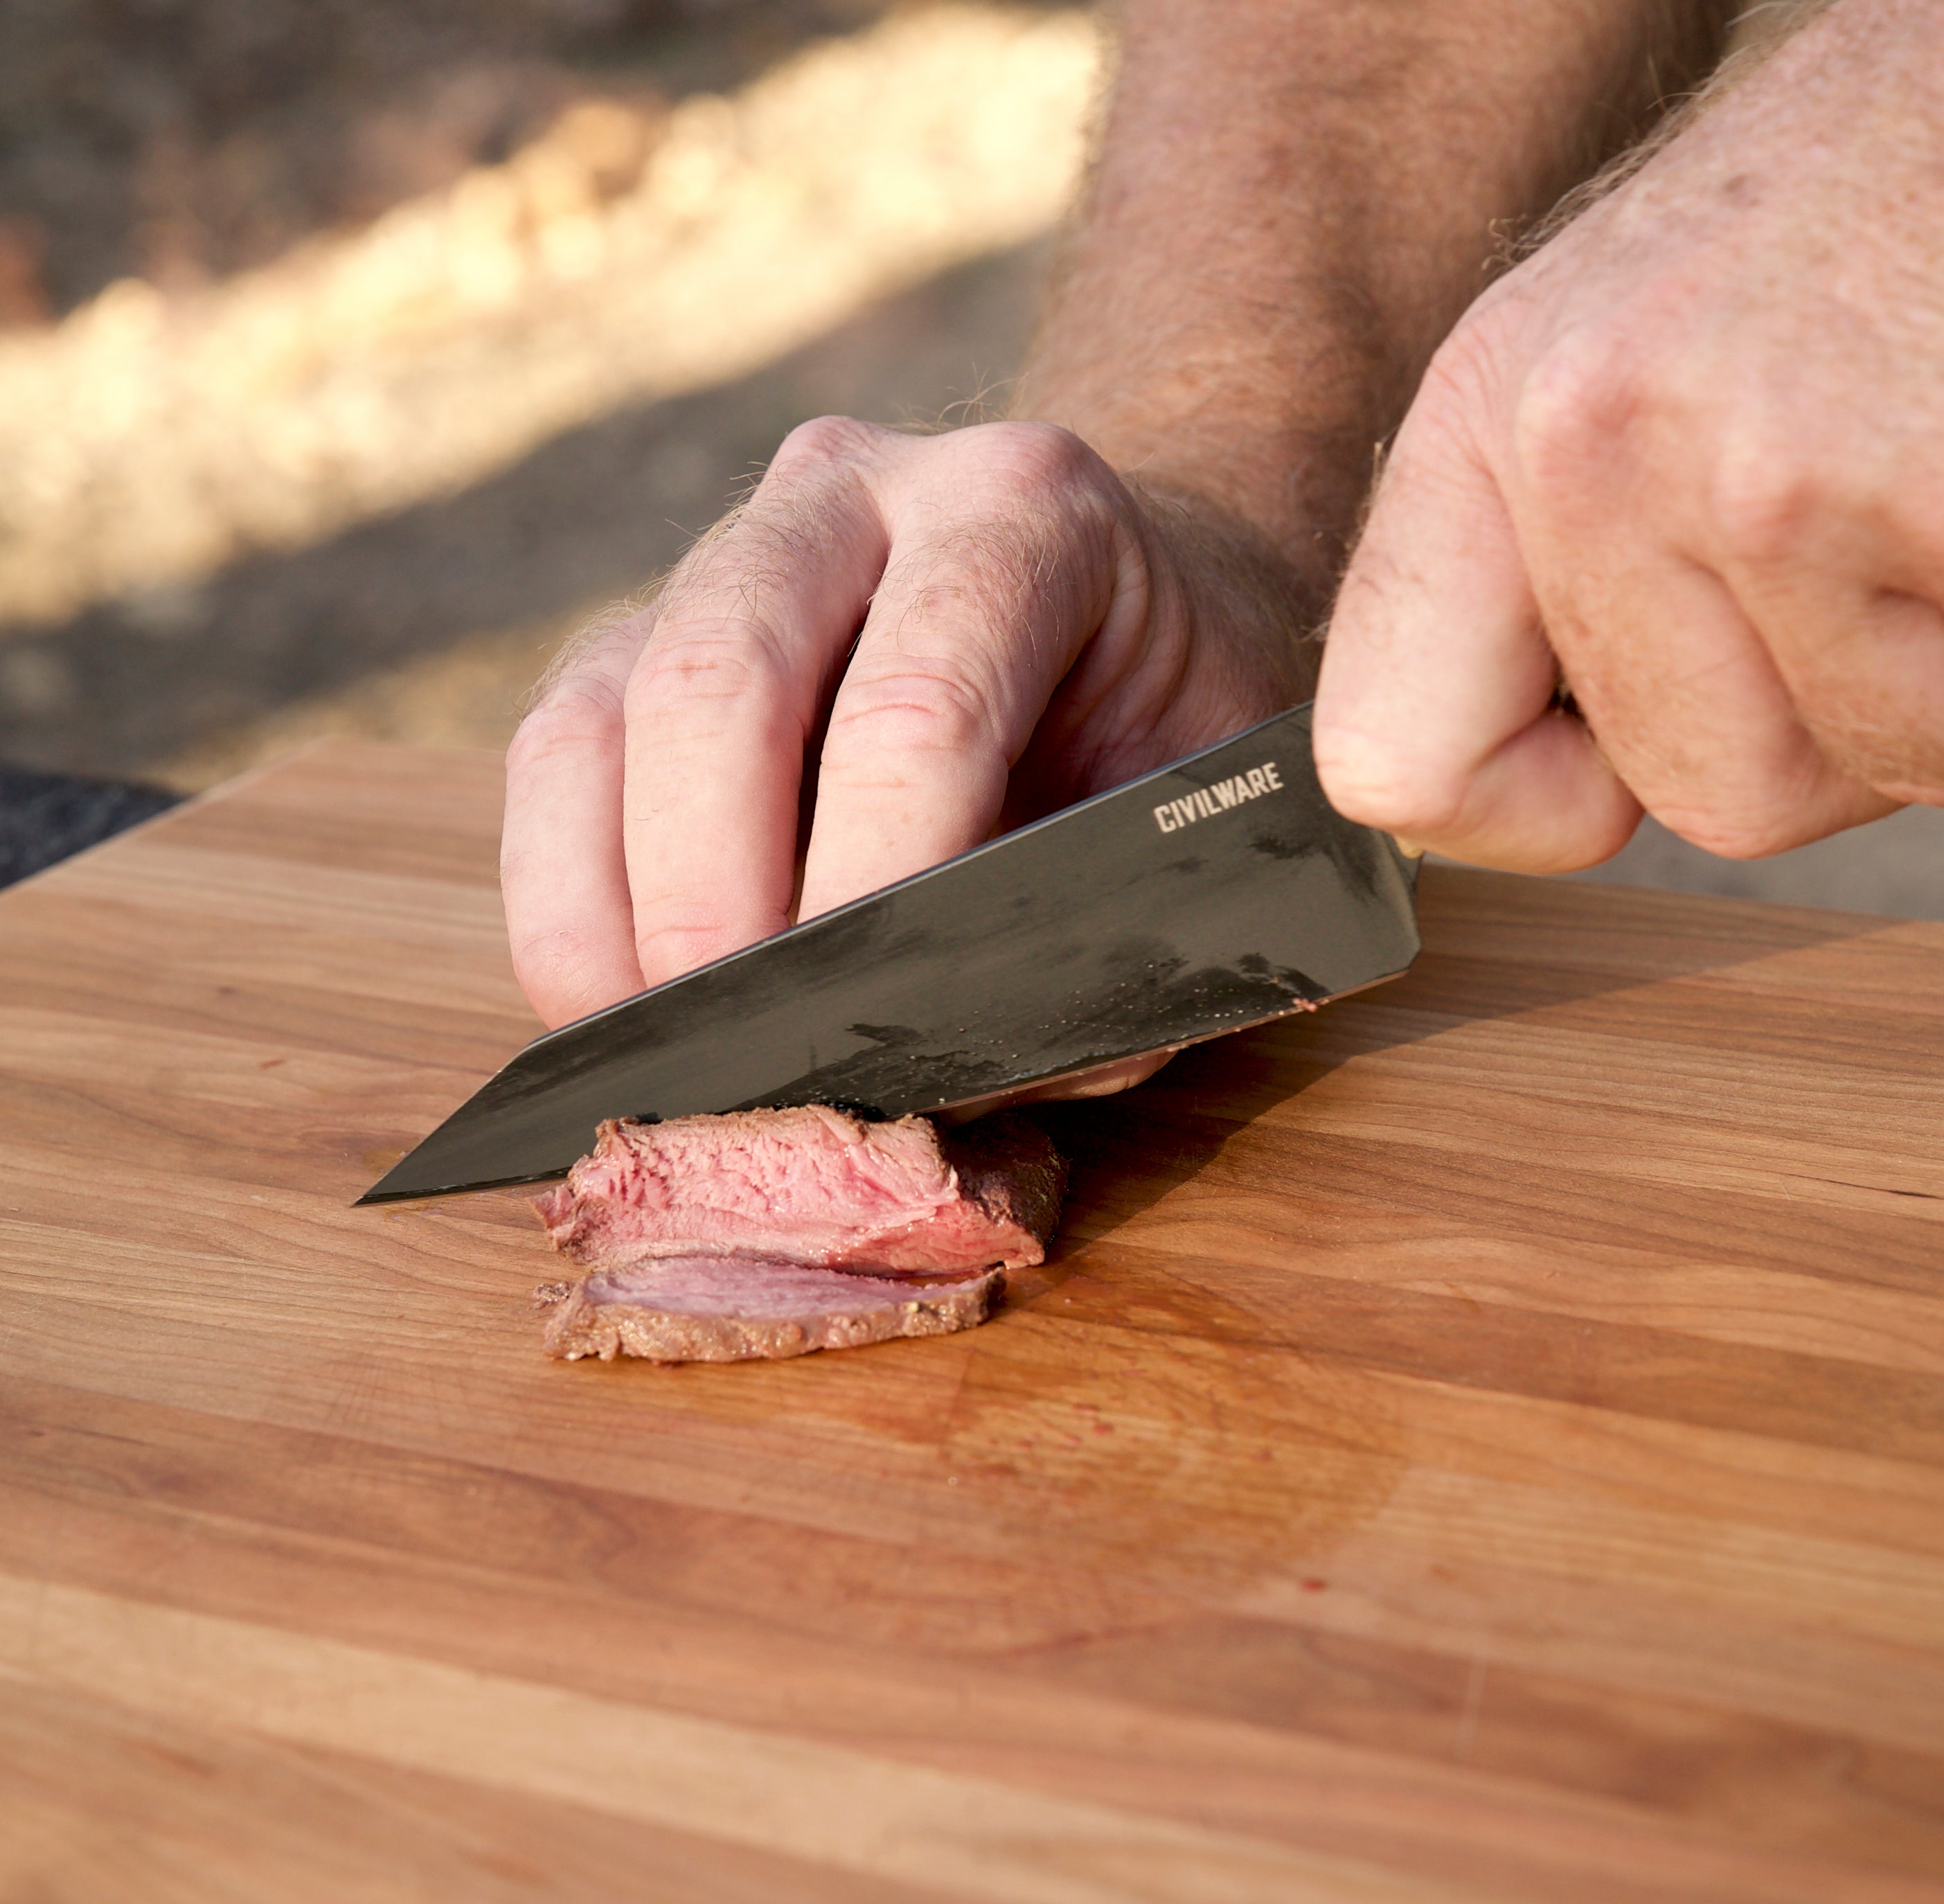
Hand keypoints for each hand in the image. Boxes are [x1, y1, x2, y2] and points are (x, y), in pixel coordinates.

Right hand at [501, 416, 1314, 1032]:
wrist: (1129, 620)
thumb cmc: (1163, 736)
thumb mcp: (1186, 821)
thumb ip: (1088, 933)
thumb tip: (922, 1062)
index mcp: (1023, 511)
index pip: (918, 702)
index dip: (874, 882)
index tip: (859, 1032)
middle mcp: (854, 491)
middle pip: (717, 680)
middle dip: (707, 903)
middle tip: (738, 1066)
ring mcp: (723, 548)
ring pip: (594, 717)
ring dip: (608, 917)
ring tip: (668, 1063)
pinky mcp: (637, 632)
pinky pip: (554, 761)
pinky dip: (566, 901)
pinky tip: (622, 1007)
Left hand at [1314, 0, 1943, 873]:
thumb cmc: (1860, 210)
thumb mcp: (1635, 361)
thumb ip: (1561, 565)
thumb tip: (1541, 783)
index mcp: (1488, 416)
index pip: (1394, 763)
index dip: (1532, 809)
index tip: (1610, 764)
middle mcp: (1587, 438)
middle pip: (1699, 792)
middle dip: (1816, 717)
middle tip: (1871, 533)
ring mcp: (1761, 464)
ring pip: (1862, 760)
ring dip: (1934, 674)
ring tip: (1935, 484)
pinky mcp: (1924, 480)